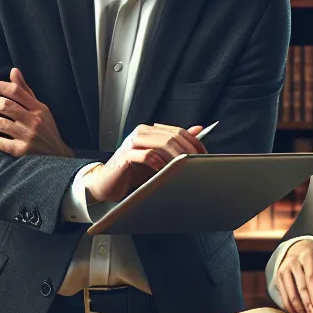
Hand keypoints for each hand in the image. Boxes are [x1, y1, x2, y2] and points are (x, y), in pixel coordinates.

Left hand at [0, 68, 71, 157]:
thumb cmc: (46, 130)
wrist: (59, 157)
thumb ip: (26, 91)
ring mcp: (28, 136)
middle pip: (4, 105)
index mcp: (38, 108)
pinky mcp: (22, 151)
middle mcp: (33, 120)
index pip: (14, 91)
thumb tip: (13, 70)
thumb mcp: (41, 109)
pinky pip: (0, 143)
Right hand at [83, 123, 210, 204]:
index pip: (178, 131)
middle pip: (171, 136)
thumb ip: (175, 143)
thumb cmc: (132, 171)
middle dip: (187, 150)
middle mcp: (141, 133)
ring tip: (182, 166)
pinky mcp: (125, 155)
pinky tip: (161, 169)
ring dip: (175, 156)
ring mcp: (132, 143)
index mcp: (150, 131)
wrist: (107, 182)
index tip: (204, 155)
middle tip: (196, 163)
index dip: (193, 143)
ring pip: (161, 143)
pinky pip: (145, 155)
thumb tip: (198, 129)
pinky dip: (157, 161)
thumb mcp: (158, 157)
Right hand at [274, 239, 312, 312]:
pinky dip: (289, 307)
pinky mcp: (278, 277)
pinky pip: (283, 295)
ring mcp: (283, 270)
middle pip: (300, 288)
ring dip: (298, 309)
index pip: (311, 277)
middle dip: (307, 305)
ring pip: (290, 293)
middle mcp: (293, 262)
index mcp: (307, 256)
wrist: (296, 247)